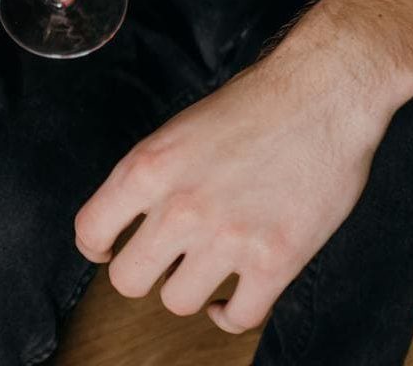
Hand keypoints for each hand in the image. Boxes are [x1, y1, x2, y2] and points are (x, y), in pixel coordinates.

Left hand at [74, 45, 389, 331]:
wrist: (322, 95)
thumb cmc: (253, 104)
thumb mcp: (178, 130)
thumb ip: (151, 176)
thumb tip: (131, 215)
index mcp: (148, 169)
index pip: (90, 230)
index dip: (97, 245)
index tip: (109, 248)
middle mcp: (180, 209)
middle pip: (128, 280)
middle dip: (142, 273)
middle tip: (163, 261)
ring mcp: (228, 239)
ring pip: (178, 303)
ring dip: (190, 290)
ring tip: (203, 271)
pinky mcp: (276, 262)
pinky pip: (238, 317)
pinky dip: (231, 314)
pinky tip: (232, 297)